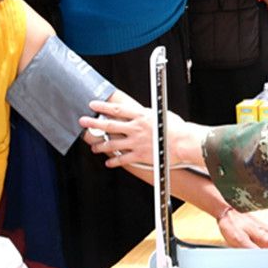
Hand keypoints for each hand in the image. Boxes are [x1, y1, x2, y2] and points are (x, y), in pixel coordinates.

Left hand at [81, 99, 206, 168]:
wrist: (184, 142)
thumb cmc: (176, 128)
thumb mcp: (161, 113)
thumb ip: (147, 115)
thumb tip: (141, 113)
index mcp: (141, 116)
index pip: (117, 110)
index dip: (103, 107)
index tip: (93, 105)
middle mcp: (136, 128)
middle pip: (110, 125)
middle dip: (94, 123)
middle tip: (83, 121)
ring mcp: (136, 142)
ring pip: (113, 144)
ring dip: (101, 145)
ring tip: (94, 146)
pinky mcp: (140, 155)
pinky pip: (123, 159)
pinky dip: (114, 161)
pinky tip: (108, 162)